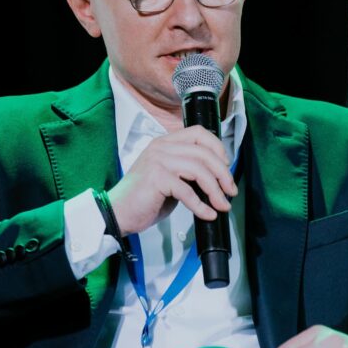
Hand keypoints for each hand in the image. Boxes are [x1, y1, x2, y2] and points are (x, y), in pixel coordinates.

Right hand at [107, 125, 237, 235]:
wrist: (117, 213)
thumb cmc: (143, 199)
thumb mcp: (169, 179)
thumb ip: (188, 173)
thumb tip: (217, 180)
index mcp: (165, 143)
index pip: (199, 133)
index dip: (217, 148)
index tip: (226, 167)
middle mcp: (162, 147)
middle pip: (204, 153)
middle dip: (223, 174)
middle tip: (230, 191)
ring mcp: (158, 161)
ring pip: (199, 170)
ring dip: (215, 190)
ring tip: (222, 206)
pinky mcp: (156, 178)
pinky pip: (187, 191)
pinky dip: (201, 205)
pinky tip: (206, 214)